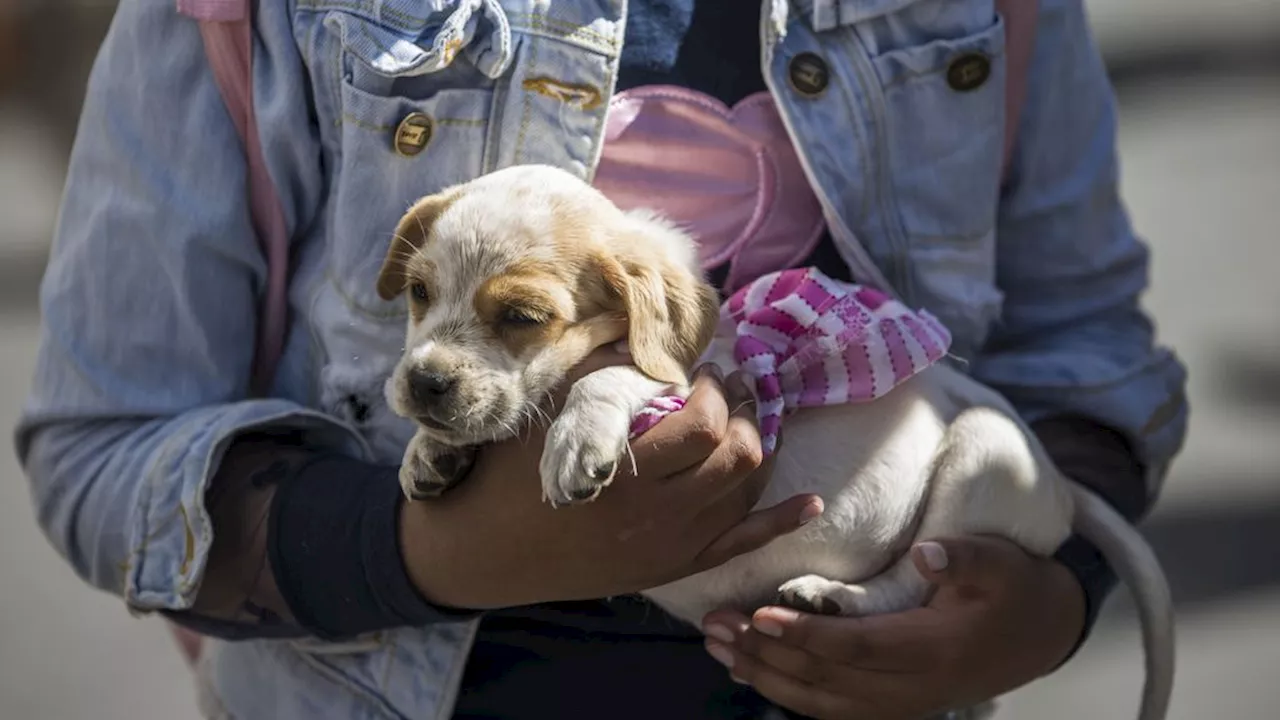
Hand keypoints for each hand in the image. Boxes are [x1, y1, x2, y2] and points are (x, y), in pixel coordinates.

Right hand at [400, 349, 822, 609]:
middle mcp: (655, 518)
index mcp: (623, 474)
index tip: (701, 373)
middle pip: (738, 458)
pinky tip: (809, 503)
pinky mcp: (671, 569)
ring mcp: (668, 549)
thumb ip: (600, 369)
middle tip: (733, 388)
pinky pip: (741, 547)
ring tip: (750, 418)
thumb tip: (652, 331)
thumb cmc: (509, 471)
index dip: (715, 391)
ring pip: (746, 496)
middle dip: (745, 412)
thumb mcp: (547, 411)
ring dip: (760, 449)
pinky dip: (779, 522)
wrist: (486, 550)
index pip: (704, 426)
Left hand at [701, 536, 1085, 719]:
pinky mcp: (892, 705)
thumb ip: (962, 557)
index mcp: (934, 649)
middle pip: (826, 680)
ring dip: (764, 677)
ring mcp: (901, 704)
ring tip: (718, 647)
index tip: (760, 614)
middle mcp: (912, 688)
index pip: (857, 648)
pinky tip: (753, 672)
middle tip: (715, 626)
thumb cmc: (1014, 589)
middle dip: (764, 655)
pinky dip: (787, 693)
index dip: (806, 635)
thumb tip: (925, 552)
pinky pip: (831, 709)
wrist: (1041, 635)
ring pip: (821, 702)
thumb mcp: (1000, 563)